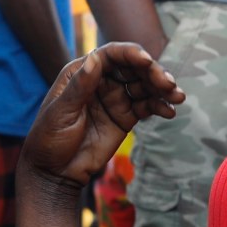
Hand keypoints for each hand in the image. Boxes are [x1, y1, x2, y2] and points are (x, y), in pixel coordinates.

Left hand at [22, 43, 182, 189]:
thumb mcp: (61, 112)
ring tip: (177, 97)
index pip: (110, 55)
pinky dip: (159, 106)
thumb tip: (96, 58)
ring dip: (162, 88)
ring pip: (143, 85)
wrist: (55, 173)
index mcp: (82, 72)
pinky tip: (169, 111)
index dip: (130, 54)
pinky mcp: (125, 117)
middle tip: (168, 84)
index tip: (146, 62)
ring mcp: (114, 98)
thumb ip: (80, 87)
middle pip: (132, 68)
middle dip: (152, 72)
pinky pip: (146, 106)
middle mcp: (101, 81)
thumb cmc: (48, 140)